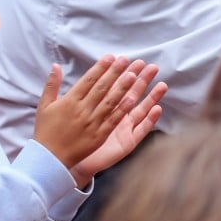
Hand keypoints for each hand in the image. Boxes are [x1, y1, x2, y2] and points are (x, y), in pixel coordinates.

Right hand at [33, 56, 138, 168]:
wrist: (49, 158)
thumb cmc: (45, 131)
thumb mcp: (44, 105)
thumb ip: (51, 84)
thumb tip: (56, 65)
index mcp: (69, 101)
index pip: (88, 80)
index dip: (101, 67)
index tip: (111, 57)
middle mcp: (82, 110)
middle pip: (102, 87)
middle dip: (115, 72)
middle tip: (126, 60)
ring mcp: (92, 123)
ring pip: (110, 102)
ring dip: (122, 87)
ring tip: (133, 75)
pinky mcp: (99, 135)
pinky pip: (113, 120)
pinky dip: (122, 109)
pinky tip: (132, 99)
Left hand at [69, 63, 166, 187]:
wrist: (72, 161)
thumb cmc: (72, 137)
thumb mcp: (71, 111)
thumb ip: (74, 92)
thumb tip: (59, 68)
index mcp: (104, 108)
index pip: (114, 87)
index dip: (122, 74)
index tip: (128, 59)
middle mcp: (116, 117)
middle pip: (131, 95)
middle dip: (141, 81)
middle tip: (150, 66)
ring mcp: (123, 130)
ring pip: (140, 111)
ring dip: (151, 98)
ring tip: (161, 85)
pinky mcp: (127, 143)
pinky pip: (140, 131)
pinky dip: (149, 121)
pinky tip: (156, 109)